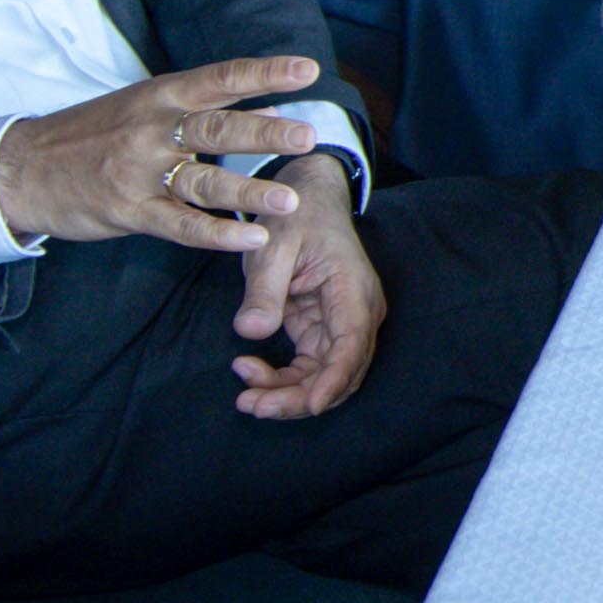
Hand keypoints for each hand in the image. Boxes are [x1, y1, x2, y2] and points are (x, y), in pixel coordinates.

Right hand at [0, 55, 330, 255]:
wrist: (19, 167)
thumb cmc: (89, 135)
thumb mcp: (139, 107)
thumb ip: (198, 109)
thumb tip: (267, 109)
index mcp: (158, 96)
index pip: (220, 78)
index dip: (264, 73)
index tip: (308, 69)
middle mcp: (152, 129)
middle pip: (216, 128)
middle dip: (264, 133)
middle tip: (307, 136)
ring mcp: (139, 172)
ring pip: (203, 181)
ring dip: (249, 192)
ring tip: (290, 202)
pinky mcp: (128, 210)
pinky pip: (180, 225)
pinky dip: (217, 234)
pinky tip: (251, 239)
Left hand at [231, 157, 388, 415]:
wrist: (306, 196)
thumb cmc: (295, 214)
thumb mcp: (272, 245)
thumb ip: (263, 289)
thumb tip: (250, 332)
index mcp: (353, 290)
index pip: (351, 347)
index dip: (332, 382)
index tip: (308, 405)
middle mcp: (357, 313)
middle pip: (340, 373)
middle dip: (299, 398)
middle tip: (252, 405)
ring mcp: (342, 324)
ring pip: (325, 377)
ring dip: (288, 394)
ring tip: (245, 398)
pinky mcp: (323, 329)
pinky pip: (309, 366)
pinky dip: (282, 378)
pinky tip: (250, 369)